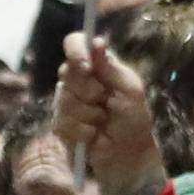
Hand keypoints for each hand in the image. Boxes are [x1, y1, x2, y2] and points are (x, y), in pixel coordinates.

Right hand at [52, 36, 166, 194]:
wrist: (127, 154)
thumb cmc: (133, 119)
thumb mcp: (131, 90)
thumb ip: (111, 67)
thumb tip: (96, 41)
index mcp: (94, 65)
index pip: (74, 43)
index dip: (75, 50)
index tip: (85, 65)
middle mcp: (76, 79)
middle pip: (67, 72)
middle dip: (90, 91)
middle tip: (106, 101)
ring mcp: (65, 101)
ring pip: (65, 100)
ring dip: (90, 114)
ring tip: (102, 121)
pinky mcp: (59, 124)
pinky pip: (63, 122)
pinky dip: (83, 131)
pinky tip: (93, 135)